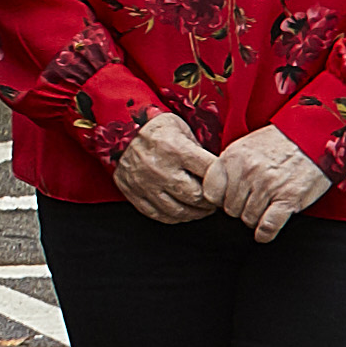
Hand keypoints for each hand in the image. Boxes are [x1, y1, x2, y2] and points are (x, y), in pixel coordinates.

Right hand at [109, 108, 221, 226]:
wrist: (118, 130)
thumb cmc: (155, 129)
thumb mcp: (181, 129)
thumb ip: (199, 151)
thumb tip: (219, 173)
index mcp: (176, 149)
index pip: (210, 173)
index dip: (223, 181)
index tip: (226, 184)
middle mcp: (160, 169)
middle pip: (196, 197)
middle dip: (211, 201)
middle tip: (216, 199)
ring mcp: (146, 184)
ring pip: (179, 211)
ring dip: (196, 213)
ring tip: (203, 208)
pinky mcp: (135, 194)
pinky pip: (159, 215)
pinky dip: (176, 217)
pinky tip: (184, 211)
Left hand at [205, 128, 334, 240]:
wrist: (313, 136)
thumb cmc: (279, 142)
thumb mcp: (246, 145)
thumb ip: (229, 166)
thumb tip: (216, 192)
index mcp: (233, 157)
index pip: (210, 192)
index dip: (220, 199)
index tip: (228, 198)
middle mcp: (248, 171)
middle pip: (230, 209)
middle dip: (240, 208)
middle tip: (253, 201)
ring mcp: (267, 185)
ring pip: (248, 219)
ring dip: (255, 218)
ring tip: (264, 207)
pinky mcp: (288, 198)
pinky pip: (267, 225)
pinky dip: (265, 233)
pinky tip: (264, 232)